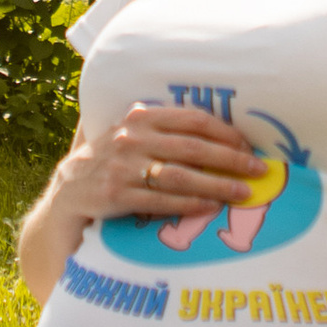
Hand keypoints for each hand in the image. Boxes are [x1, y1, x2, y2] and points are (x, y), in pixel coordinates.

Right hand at [65, 101, 263, 233]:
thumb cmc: (108, 164)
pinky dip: (188, 204)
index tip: (249, 145)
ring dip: (217, 185)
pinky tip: (210, 208)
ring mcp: (121, 167)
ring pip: (181, 175)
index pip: (192, 120)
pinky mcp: (114, 195)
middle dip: (231, 159)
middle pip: (193, 147)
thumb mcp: (130, 135)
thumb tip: (211, 123)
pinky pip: (160, 201)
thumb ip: (161, 126)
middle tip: (259, 170)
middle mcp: (131, 138)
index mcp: (140, 118)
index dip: (225, 132)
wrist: (67, 195)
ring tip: (243, 193)